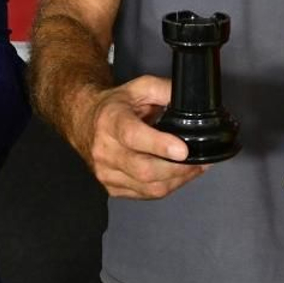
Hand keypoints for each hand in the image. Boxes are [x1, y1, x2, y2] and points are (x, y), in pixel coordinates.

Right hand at [84, 75, 206, 199]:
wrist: (85, 121)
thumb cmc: (113, 107)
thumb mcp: (139, 87)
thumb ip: (165, 90)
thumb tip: (190, 99)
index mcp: (111, 121)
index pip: (133, 136)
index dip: (159, 145)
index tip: (182, 149)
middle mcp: (105, 149)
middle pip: (144, 170)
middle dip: (178, 169)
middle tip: (198, 161)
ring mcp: (106, 172)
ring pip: (148, 187)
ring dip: (177, 180)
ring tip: (193, 168)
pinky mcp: (111, 187)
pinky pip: (145, 194)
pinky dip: (166, 187)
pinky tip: (176, 176)